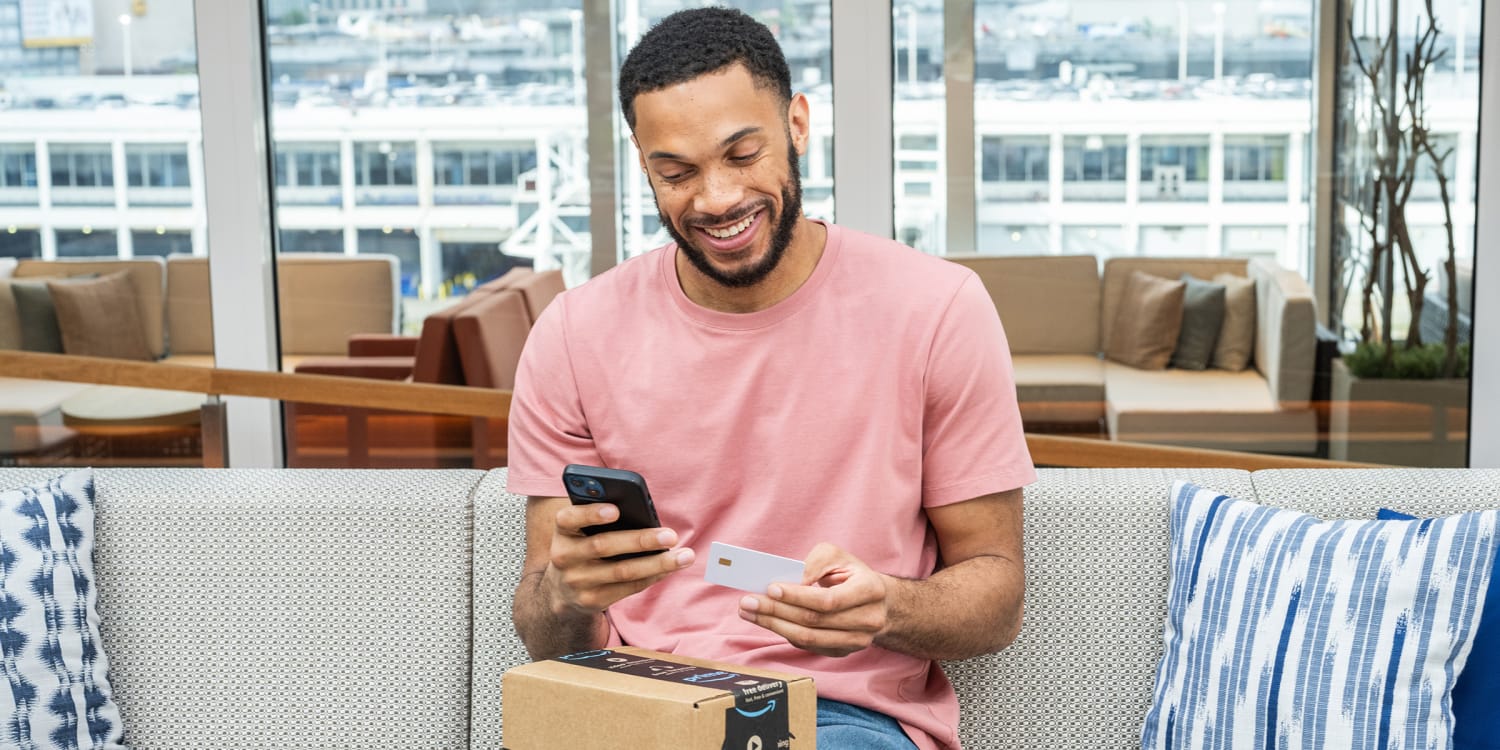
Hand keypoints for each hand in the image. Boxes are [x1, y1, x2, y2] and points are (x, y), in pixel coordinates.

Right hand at [544, 501, 694, 615]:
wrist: (561, 590)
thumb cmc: (582, 546)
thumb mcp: (580, 530)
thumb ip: (600, 517)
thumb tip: (643, 512)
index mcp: (562, 531)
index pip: (569, 519)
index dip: (591, 514)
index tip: (616, 510)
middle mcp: (564, 557)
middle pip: (604, 546)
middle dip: (640, 540)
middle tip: (671, 535)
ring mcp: (577, 582)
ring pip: (622, 571)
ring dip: (657, 563)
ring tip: (685, 556)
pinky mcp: (592, 601)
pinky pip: (629, 587)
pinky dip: (653, 576)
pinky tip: (671, 567)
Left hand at [736, 543, 889, 657]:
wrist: (878, 602)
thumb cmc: (852, 574)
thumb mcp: (837, 556)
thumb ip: (814, 563)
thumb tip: (789, 583)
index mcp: (871, 590)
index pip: (828, 600)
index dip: (798, 596)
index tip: (770, 588)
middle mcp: (869, 620)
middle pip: (814, 621)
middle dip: (776, 611)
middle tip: (747, 602)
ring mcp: (857, 641)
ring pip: (808, 638)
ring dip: (774, 626)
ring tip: (749, 612)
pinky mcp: (843, 652)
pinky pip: (808, 645)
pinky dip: (784, 633)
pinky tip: (768, 621)